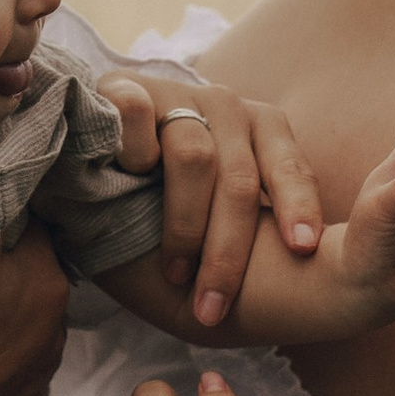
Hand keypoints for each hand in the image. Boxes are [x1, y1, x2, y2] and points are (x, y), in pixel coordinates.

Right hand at [96, 67, 320, 330]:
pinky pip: (136, 116)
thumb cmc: (162, 190)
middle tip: (213, 308)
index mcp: (261, 129)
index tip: (302, 250)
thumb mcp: (218, 204)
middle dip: (228, 251)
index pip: (291, 169)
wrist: (88, 141)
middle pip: (239, 179)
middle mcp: (225, 107)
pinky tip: (127, 178)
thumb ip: (253, 223)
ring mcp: (176, 94)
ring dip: (184, 225)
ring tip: (174, 274)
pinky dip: (134, 151)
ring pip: (193, 157)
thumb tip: (306, 265)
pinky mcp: (125, 87)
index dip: (299, 208)